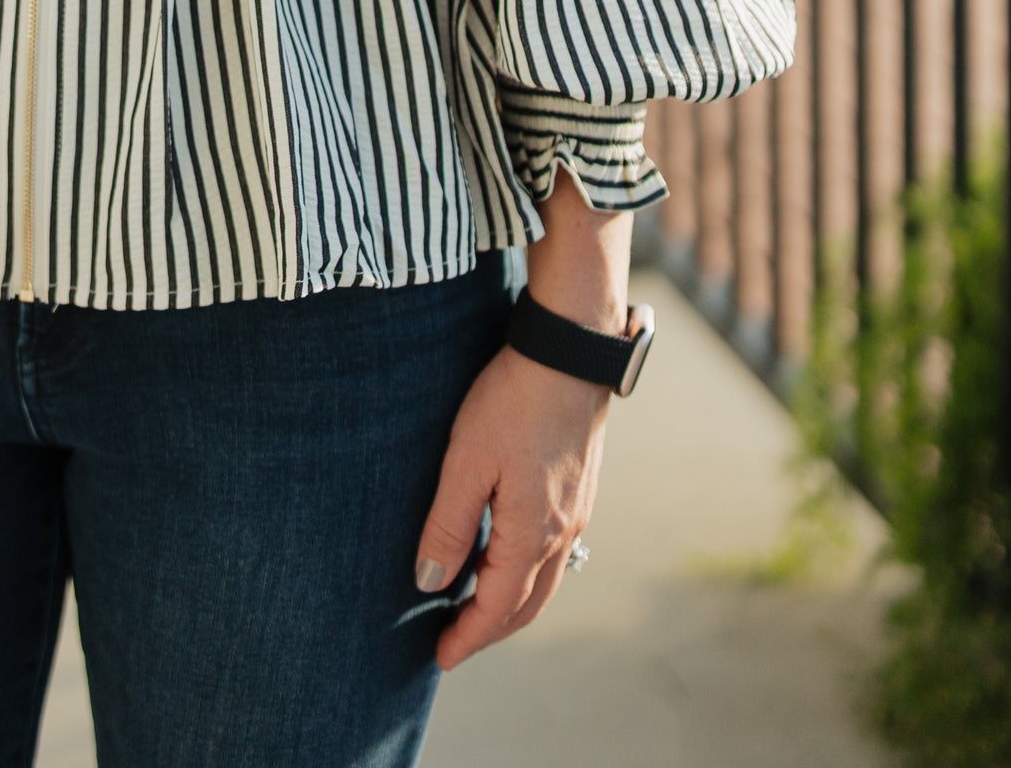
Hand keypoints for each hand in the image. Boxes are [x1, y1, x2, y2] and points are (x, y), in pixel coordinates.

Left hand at [414, 342, 606, 668]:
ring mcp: (577, 512)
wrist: (570, 354)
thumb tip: (430, 582)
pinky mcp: (580, 490)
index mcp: (533, 535)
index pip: (497, 608)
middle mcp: (562, 533)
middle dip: (490, 630)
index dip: (467, 637)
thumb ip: (448, 526)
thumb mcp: (466, 462)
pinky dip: (527, 573)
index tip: (441, 657)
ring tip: (475, 608)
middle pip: (526, 605)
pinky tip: (507, 557)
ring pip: (544, 580)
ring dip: (511, 604)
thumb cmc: (513, 402)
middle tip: (454, 643)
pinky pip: (554, 553)